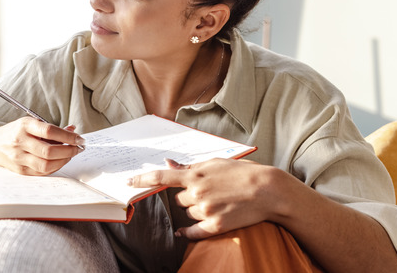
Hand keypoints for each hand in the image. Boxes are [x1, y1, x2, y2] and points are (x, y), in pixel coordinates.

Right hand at [0, 117, 84, 175]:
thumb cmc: (16, 132)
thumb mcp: (31, 124)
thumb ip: (51, 128)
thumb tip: (73, 131)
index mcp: (24, 126)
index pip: (50, 131)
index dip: (68, 136)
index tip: (79, 138)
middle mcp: (20, 142)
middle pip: (49, 151)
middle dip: (69, 150)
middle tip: (78, 148)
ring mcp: (19, 158)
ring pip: (46, 164)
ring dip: (64, 160)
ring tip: (71, 154)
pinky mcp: (21, 170)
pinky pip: (42, 172)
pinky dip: (55, 167)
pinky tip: (61, 161)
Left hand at [128, 158, 281, 239]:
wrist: (268, 191)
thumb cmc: (243, 173)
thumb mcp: (216, 163)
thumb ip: (191, 166)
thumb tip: (168, 164)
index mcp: (196, 174)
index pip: (162, 177)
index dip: (142, 179)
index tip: (128, 182)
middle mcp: (197, 192)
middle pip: (179, 200)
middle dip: (188, 197)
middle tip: (208, 192)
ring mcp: (206, 210)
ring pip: (188, 214)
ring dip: (196, 210)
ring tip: (218, 203)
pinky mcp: (216, 225)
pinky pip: (192, 231)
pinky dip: (186, 232)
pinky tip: (182, 232)